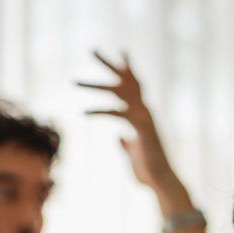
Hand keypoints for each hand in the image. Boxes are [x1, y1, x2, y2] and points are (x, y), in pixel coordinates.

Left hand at [79, 51, 177, 192]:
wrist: (161, 181)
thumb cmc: (148, 171)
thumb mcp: (133, 155)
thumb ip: (126, 144)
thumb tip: (119, 138)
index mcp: (142, 115)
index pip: (134, 85)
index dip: (127, 69)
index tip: (121, 52)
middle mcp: (144, 111)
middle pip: (125, 79)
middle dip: (108, 63)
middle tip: (91, 49)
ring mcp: (143, 117)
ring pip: (117, 92)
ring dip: (94, 85)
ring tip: (73, 81)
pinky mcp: (140, 127)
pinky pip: (116, 113)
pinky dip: (99, 111)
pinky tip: (83, 112)